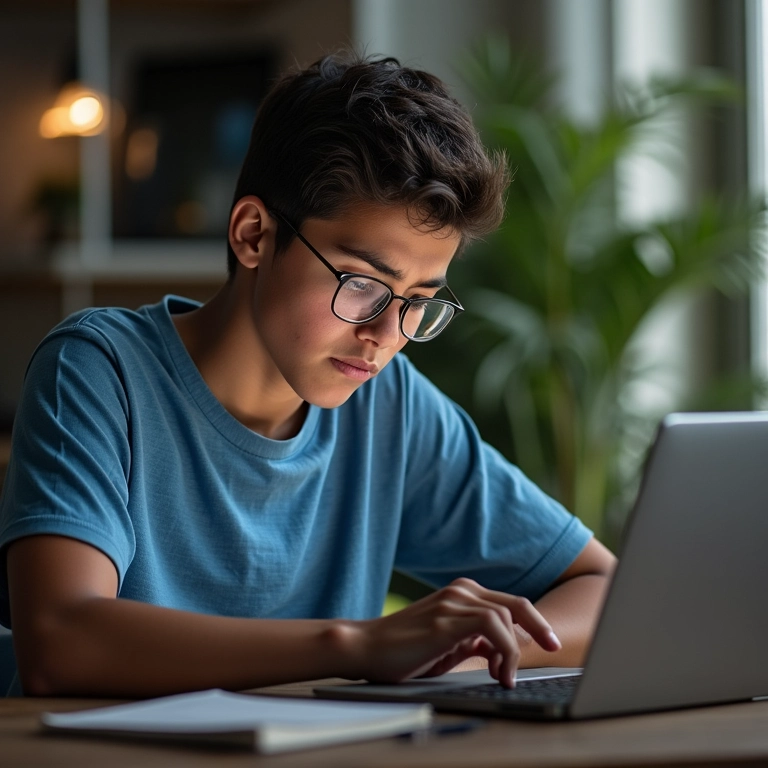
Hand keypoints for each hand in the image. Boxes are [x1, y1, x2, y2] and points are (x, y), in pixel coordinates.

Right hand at [354, 578, 560, 687]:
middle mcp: (460, 591)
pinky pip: (491, 626)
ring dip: (514, 650)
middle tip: (554, 648)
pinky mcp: (445, 620)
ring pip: (506, 616)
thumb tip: (501, 649)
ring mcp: (452, 603)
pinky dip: (504, 650)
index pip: (509, 603)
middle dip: (540, 627)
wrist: (365, 648)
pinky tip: (497, 671)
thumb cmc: (404, 650)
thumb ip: (474, 639)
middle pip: (516, 604)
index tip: (550, 641)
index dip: (534, 621)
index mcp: (461, 593)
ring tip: (504, 676)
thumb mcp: (448, 643)